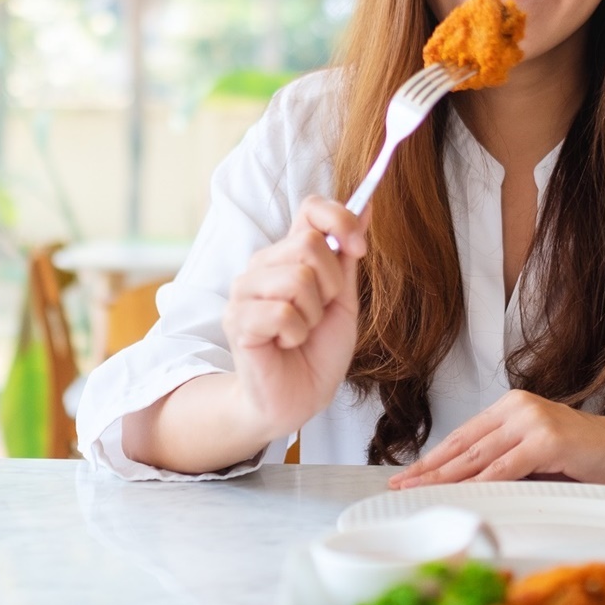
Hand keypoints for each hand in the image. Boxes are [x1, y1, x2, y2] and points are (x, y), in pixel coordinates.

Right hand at [222, 194, 367, 441]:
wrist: (298, 399)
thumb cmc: (318, 351)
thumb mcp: (343, 300)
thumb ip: (348, 256)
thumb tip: (367, 205)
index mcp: (289, 254)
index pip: (311, 209)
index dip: (340, 220)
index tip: (359, 249)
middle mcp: (262, 265)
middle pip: (309, 244)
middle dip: (331, 284)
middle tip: (320, 313)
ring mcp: (245, 291)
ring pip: (296, 278)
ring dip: (312, 314)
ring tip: (301, 331)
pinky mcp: (237, 320)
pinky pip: (282, 313)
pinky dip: (296, 335)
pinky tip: (286, 344)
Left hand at [386, 390, 604, 488]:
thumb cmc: (586, 453)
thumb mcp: (537, 450)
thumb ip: (506, 457)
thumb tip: (466, 481)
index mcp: (511, 405)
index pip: (464, 434)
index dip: (434, 456)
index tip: (409, 472)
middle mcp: (518, 408)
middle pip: (465, 444)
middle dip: (431, 468)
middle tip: (403, 483)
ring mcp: (532, 421)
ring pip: (480, 456)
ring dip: (448, 477)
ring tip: (422, 490)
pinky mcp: (547, 440)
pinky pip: (506, 467)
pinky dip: (482, 483)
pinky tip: (463, 494)